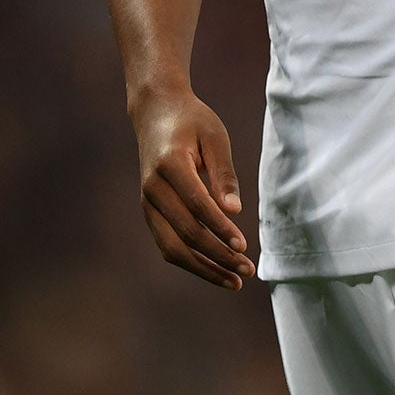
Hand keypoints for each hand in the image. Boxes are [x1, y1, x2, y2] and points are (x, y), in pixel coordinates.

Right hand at [132, 86, 253, 289]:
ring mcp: (147, 203)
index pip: (197, 205)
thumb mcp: (215, 136)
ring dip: (204, 268)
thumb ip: (224, 173)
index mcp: (169, 165)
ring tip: (234, 280)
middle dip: (218, 256)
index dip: (221, 228)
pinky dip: (192, 262)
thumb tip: (235, 212)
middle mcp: (152, 188)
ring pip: (172, 248)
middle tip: (248, 270)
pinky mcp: (150, 212)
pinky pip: (168, 245)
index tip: (244, 246)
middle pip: (185, 233)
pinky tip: (216, 269)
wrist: (156, 113)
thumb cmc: (192, 122)